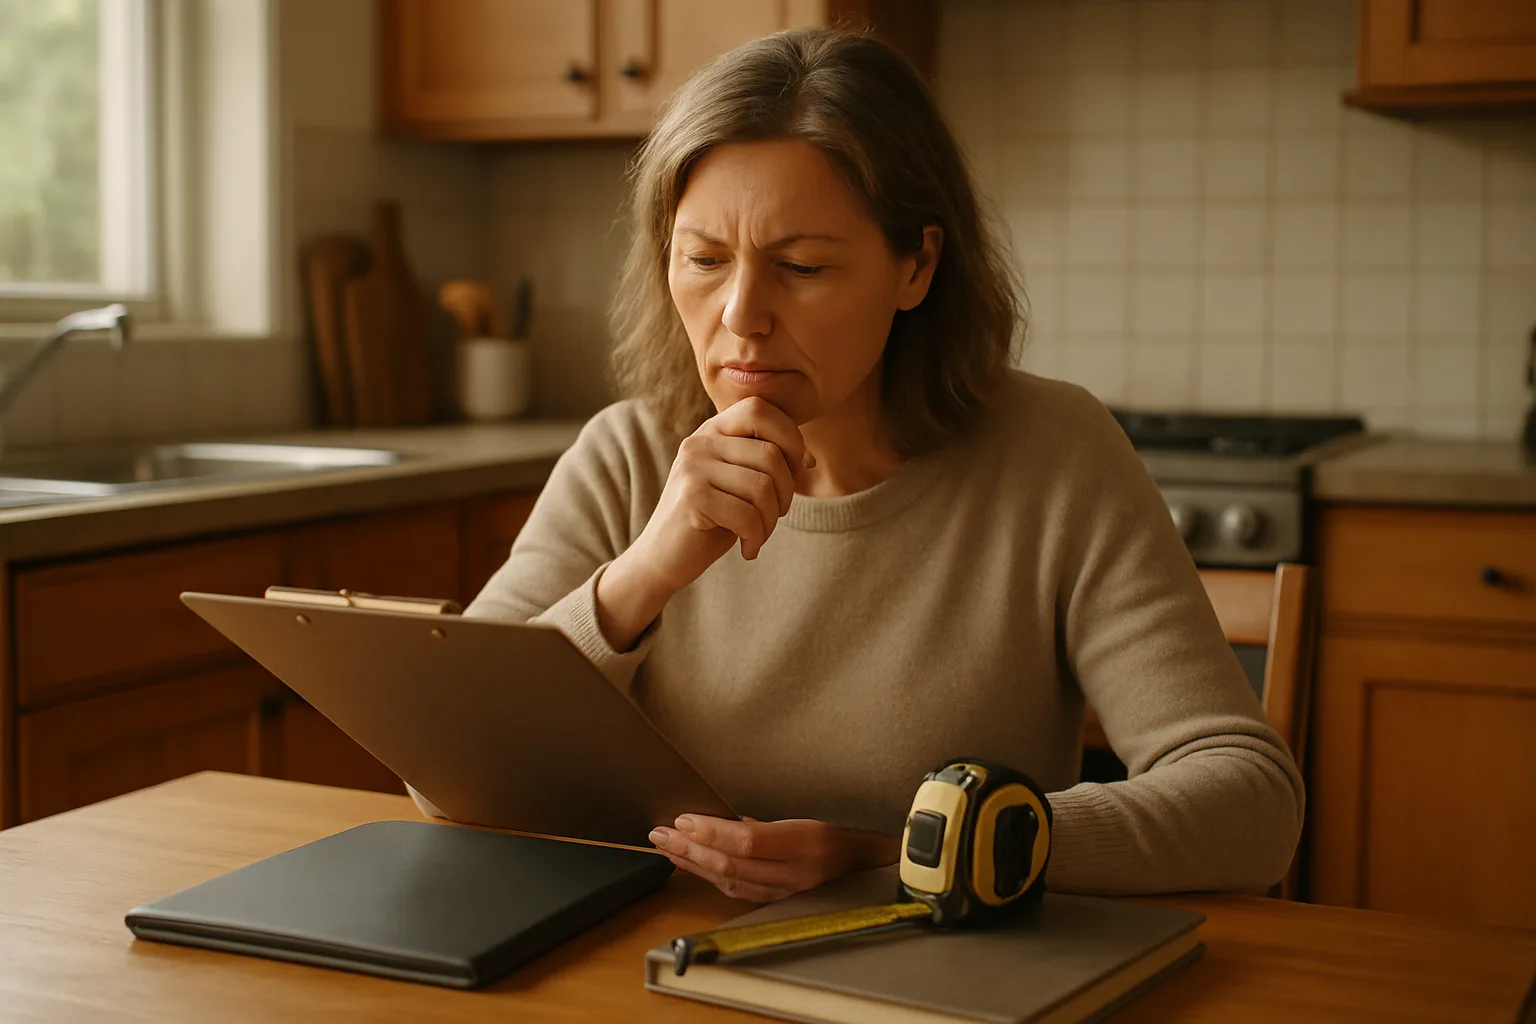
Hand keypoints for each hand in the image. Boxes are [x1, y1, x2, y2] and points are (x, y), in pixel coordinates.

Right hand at [596, 397, 812, 648]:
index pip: (760, 409)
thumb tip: (809, 460)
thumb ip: (764, 463)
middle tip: (774, 515)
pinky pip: (748, 515)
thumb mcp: (738, 483)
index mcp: (712, 430)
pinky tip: (747, 548)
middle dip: (786, 493)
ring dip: (770, 521)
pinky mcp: (692, 497)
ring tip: (758, 535)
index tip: (793, 474)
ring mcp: (692, 467)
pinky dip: (756, 538)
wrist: (662, 557)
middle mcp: (699, 441)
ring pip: (763, 487)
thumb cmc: (710, 520)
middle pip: (771, 454)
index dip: (789, 438)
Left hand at [648, 814, 900, 902]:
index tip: (683, 819)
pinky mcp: (775, 903)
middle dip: (690, 849)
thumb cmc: (831, 836)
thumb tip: (721, 819)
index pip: (749, 841)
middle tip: (660, 833)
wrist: (861, 870)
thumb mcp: (803, 819)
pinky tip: (687, 864)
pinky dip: (707, 877)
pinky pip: (735, 891)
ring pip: (728, 881)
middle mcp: (794, 873)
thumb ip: (763, 824)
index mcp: (804, 844)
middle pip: (731, 864)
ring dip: (691, 863)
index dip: (712, 832)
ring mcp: (784, 893)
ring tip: (664, 846)